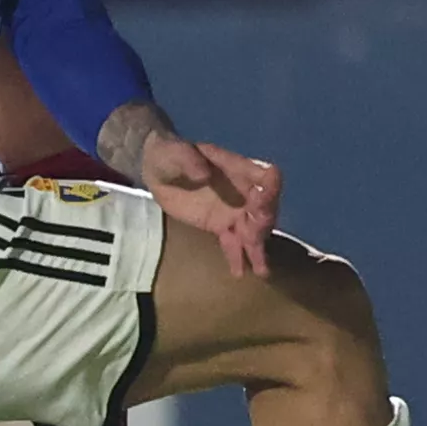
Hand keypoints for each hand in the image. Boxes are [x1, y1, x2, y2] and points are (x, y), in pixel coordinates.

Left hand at [140, 134, 282, 279]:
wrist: (158, 171)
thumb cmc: (168, 154)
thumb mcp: (174, 152)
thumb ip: (188, 160)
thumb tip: (203, 172)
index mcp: (234, 167)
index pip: (261, 175)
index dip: (268, 187)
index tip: (264, 201)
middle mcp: (241, 190)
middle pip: (262, 207)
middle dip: (262, 223)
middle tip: (255, 239)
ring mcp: (233, 210)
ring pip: (252, 230)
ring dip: (257, 247)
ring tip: (260, 270)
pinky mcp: (221, 226)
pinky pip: (233, 243)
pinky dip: (238, 257)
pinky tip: (239, 273)